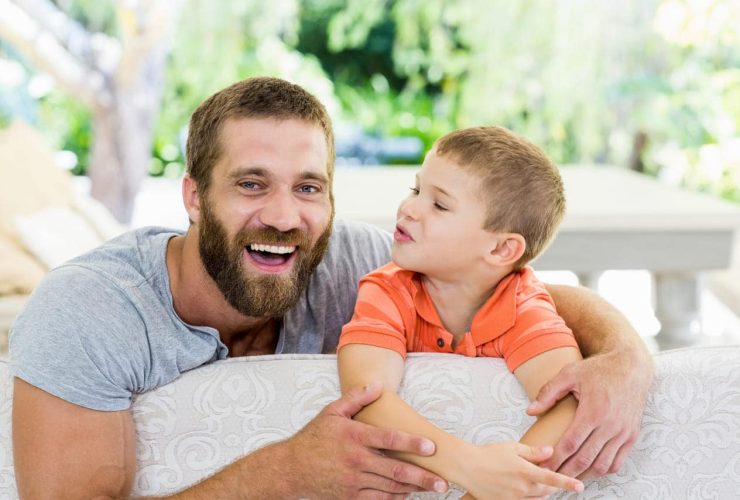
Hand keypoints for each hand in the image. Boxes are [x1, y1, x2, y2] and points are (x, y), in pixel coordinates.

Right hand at [282, 382, 448, 498]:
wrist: (290, 469)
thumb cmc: (314, 438)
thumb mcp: (332, 412)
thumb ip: (356, 398)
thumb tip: (377, 385)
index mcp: (354, 436)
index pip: (389, 439)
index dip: (412, 443)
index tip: (432, 447)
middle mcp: (356, 460)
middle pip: (396, 470)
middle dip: (423, 477)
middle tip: (444, 482)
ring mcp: (352, 481)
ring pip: (390, 488)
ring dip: (414, 489)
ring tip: (433, 488)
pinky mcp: (349, 497)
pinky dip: (395, 498)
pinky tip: (407, 495)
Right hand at [459, 442, 583, 498]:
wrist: (467, 467)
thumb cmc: (488, 454)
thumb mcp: (512, 447)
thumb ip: (533, 452)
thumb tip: (551, 451)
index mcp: (525, 471)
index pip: (552, 478)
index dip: (567, 483)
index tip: (580, 487)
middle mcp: (522, 488)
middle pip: (546, 491)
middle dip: (549, 485)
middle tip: (545, 475)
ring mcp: (514, 498)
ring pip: (536, 498)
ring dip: (538, 491)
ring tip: (529, 480)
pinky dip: (527, 497)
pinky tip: (519, 487)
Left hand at [527, 350, 652, 478]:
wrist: (630, 367)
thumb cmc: (598, 369)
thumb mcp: (569, 374)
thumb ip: (548, 392)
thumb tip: (530, 411)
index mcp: (593, 411)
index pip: (571, 444)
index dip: (555, 459)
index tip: (542, 467)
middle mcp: (610, 425)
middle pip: (585, 460)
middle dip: (566, 473)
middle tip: (550, 479)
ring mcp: (623, 433)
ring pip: (602, 465)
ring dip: (584, 476)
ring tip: (567, 478)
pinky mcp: (632, 436)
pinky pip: (617, 462)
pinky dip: (602, 470)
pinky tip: (588, 471)